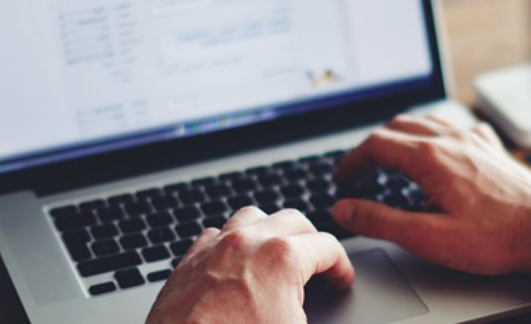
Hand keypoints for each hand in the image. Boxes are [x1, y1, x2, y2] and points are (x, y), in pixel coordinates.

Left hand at [147, 207, 354, 323]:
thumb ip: (313, 313)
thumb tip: (309, 312)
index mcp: (282, 259)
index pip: (327, 247)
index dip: (341, 266)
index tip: (341, 279)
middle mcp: (248, 243)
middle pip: (293, 220)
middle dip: (311, 240)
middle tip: (318, 261)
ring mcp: (215, 248)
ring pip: (252, 217)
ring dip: (271, 230)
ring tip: (279, 251)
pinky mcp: (189, 261)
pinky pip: (216, 235)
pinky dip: (233, 241)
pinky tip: (237, 261)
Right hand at [332, 115, 530, 276]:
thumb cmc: (498, 238)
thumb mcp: (428, 237)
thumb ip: (381, 221)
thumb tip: (345, 208)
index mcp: (430, 158)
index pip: (375, 145)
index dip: (351, 161)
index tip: (342, 178)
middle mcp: (452, 140)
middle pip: (397, 128)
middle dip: (372, 147)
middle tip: (361, 172)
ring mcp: (475, 140)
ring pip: (426, 122)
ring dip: (401, 136)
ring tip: (390, 157)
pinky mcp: (494, 149)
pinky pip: (457, 127)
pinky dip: (436, 134)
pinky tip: (441, 149)